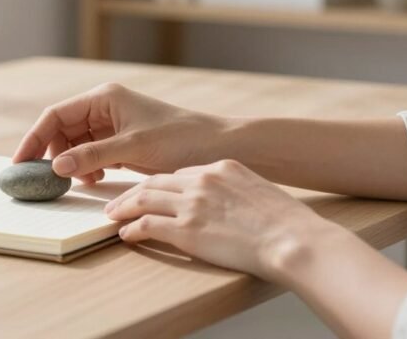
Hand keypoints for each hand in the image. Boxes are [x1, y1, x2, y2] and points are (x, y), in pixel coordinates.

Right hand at [14, 83, 229, 182]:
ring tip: (78, 181)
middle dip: (51, 153)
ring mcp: (112, 125)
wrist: (218, 147)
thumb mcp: (132, 148)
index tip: (20, 162)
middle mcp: (104, 108)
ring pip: (74, 143)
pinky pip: (91, 153)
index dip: (34, 138)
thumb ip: (92, 156)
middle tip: (44, 179)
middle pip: (61, 129)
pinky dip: (86, 168)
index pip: (55, 116)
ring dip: (70, 163)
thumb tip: (56, 167)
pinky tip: (94, 180)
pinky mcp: (121, 142)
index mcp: (103, 98)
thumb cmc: (181, 138)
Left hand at [104, 159, 337, 279]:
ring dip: (123, 208)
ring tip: (112, 216)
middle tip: (116, 202)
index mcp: (220, 167)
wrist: (294, 240)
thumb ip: (232, 189)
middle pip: (153, 181)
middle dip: (131, 192)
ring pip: (143, 199)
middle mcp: (201, 180)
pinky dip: (131, 229)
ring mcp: (192, 204)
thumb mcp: (257, 190)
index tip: (147, 191)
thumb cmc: (285, 222)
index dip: (158, 184)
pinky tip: (125, 234)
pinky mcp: (186, 229)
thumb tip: (220, 202)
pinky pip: (146, 225)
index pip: (177, 172)